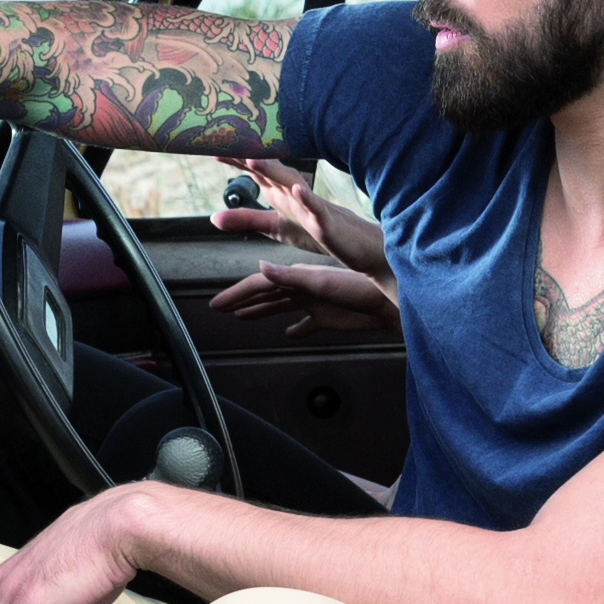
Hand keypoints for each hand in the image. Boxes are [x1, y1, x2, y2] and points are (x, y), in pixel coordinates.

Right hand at [212, 255, 395, 337]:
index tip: (217, 303)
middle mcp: (301, 288)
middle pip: (264, 295)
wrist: (386, 303)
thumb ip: (290, 277)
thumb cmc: (357, 289)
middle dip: (241, 301)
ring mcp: (313, 303)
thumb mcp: (320, 283)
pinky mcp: (327, 318)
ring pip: (280, 307)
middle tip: (220, 309)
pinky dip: (296, 328)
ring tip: (243, 318)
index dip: (236, 293)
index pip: (258, 285)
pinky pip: (306, 324)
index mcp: (296, 278)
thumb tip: (260, 268)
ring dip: (260, 311)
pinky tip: (289, 334)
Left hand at [221, 153, 384, 276]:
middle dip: (249, 154)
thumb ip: (246, 220)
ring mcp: (312, 206)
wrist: (356, 245)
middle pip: (269, 170)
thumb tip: (213, 218)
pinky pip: (318, 209)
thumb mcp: (275, 228)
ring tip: (254, 159)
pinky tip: (299, 190)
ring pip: (291, 185)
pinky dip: (308, 199)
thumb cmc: (318, 231)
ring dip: (274, 170)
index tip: (211, 141)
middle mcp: (294, 193)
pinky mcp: (327, 223)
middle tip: (229, 137)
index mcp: (281, 192)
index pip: (254, 171)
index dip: (234, 157)